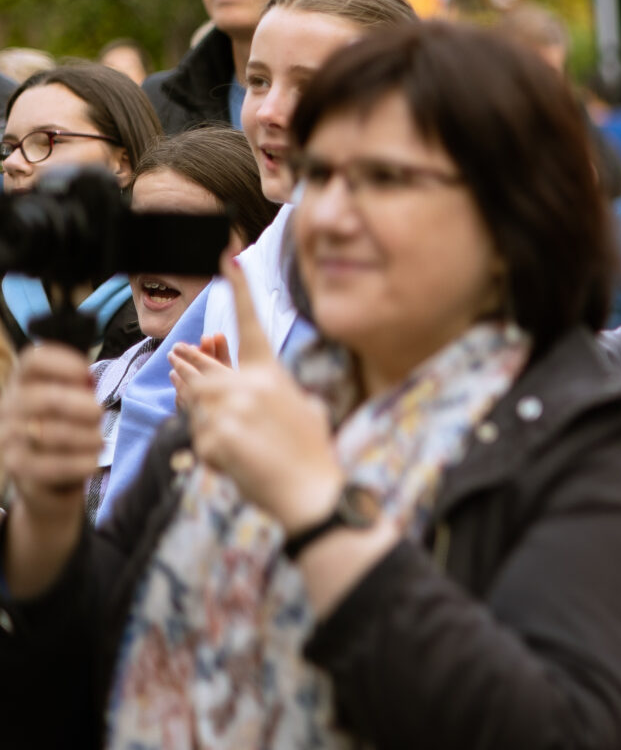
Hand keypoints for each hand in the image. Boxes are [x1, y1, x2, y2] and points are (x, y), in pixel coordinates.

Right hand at [0, 342, 104, 598]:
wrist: (44, 504)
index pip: (35, 362)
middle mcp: (9, 417)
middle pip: (45, 398)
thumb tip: (92, 370)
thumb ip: (76, 393)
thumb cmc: (67, 453)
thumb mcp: (70, 419)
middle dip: (79, 406)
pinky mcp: (19, 477)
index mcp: (23, 394)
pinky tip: (89, 464)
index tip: (85, 373)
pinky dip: (77, 462)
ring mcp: (10, 447)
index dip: (61, 363)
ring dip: (81, 435)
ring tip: (94, 443)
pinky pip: (49, 464)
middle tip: (96, 417)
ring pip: (48, 431)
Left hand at [175, 260, 341, 534]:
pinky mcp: (210, 440)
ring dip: (199, 407)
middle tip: (178, 357)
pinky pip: (195, 432)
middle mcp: (246, 388)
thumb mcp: (304, 408)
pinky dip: (207, 441)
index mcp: (272, 375)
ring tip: (219, 417)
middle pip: (201, 370)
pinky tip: (231, 455)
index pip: (250, 325)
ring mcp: (226, 414)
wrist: (309, 492)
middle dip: (190, 366)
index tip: (228, 257)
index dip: (240, 289)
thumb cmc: (313, 451)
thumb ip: (276, 390)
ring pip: (193, 400)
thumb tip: (262, 389)